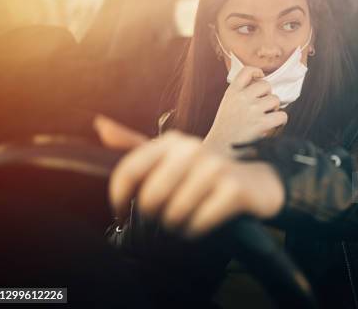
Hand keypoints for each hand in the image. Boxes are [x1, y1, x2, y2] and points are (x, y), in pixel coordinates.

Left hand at [94, 115, 284, 236]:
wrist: (257, 183)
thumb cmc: (207, 175)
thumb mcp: (172, 157)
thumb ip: (136, 145)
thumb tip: (100, 126)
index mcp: (172, 141)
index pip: (129, 171)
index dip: (119, 199)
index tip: (122, 214)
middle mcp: (193, 149)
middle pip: (149, 199)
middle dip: (154, 218)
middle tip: (166, 217)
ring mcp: (215, 168)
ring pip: (173, 215)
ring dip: (177, 226)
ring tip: (188, 217)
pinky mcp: (233, 190)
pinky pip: (197, 224)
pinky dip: (196, 230)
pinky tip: (203, 222)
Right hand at [204, 66, 287, 154]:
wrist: (220, 148)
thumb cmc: (225, 129)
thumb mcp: (227, 105)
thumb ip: (240, 94)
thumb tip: (262, 86)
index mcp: (232, 92)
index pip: (246, 71)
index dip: (256, 72)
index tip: (260, 76)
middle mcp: (242, 98)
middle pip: (266, 85)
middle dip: (268, 95)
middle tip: (263, 106)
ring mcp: (252, 110)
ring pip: (275, 99)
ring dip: (274, 108)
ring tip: (267, 116)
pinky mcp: (261, 123)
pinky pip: (282, 115)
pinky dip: (281, 121)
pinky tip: (273, 125)